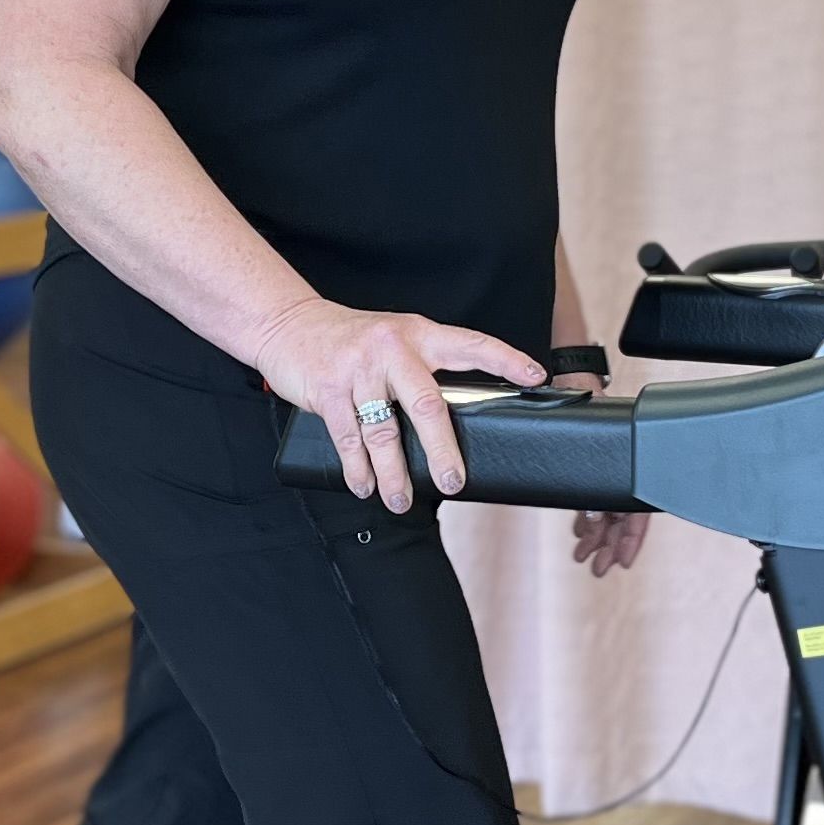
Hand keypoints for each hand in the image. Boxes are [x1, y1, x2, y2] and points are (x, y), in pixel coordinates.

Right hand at [252, 299, 540, 513]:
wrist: (289, 323)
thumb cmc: (352, 339)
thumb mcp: (395, 340)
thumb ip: (422, 371)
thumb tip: (455, 421)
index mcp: (419, 334)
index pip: (471, 344)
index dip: (505, 359)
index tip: (535, 377)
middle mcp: (392, 348)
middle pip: (427, 405)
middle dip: (442, 450)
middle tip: (454, 480)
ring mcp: (359, 369)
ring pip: (384, 432)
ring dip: (394, 474)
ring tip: (402, 500)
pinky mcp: (328, 390)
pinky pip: (348, 438)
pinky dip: (358, 469)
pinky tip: (365, 486)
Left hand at [545, 356, 646, 572]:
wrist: (572, 372)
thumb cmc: (586, 395)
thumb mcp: (595, 431)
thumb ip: (597, 472)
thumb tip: (596, 514)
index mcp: (631, 463)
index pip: (637, 512)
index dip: (632, 540)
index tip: (623, 561)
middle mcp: (621, 468)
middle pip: (621, 518)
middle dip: (611, 546)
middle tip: (598, 568)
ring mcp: (607, 467)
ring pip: (607, 512)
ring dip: (598, 536)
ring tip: (583, 556)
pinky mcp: (591, 463)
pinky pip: (594, 498)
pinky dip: (587, 517)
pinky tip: (580, 530)